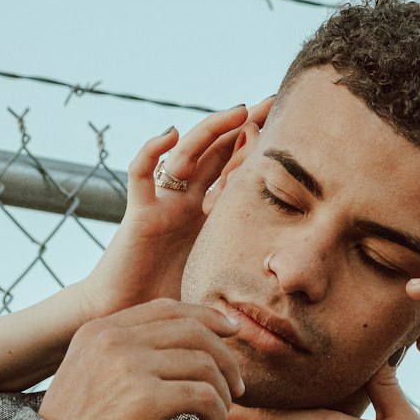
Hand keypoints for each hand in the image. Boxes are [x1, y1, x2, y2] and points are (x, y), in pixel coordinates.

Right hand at [40, 300, 244, 419]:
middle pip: (193, 332)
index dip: (206, 317)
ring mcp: (128, 366)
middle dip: (225, 358)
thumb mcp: (91, 372)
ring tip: (217, 417)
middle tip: (237, 388)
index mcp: (101, 329)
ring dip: (222, 395)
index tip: (232, 331)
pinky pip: (203, 397)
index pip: (167, 308)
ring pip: (204, 365)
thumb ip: (125, 350)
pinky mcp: (144, 399)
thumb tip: (184, 341)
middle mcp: (114, 340)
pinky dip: (216, 415)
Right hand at [73, 98, 274, 322]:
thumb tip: (291, 275)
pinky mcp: (139, 215)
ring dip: (211, 130)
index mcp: (205, 213)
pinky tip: (169, 133)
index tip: (287, 125)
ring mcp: (162, 203)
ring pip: (185, 155)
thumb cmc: (168, 302)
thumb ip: (242, 266)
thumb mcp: (217, 276)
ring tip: (239, 111)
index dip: (256, 147)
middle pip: (215, 151)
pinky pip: (140, 175)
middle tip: (271, 101)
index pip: (234, 169)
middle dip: (243, 126)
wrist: (127, 318)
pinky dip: (151, 151)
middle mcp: (185, 201)